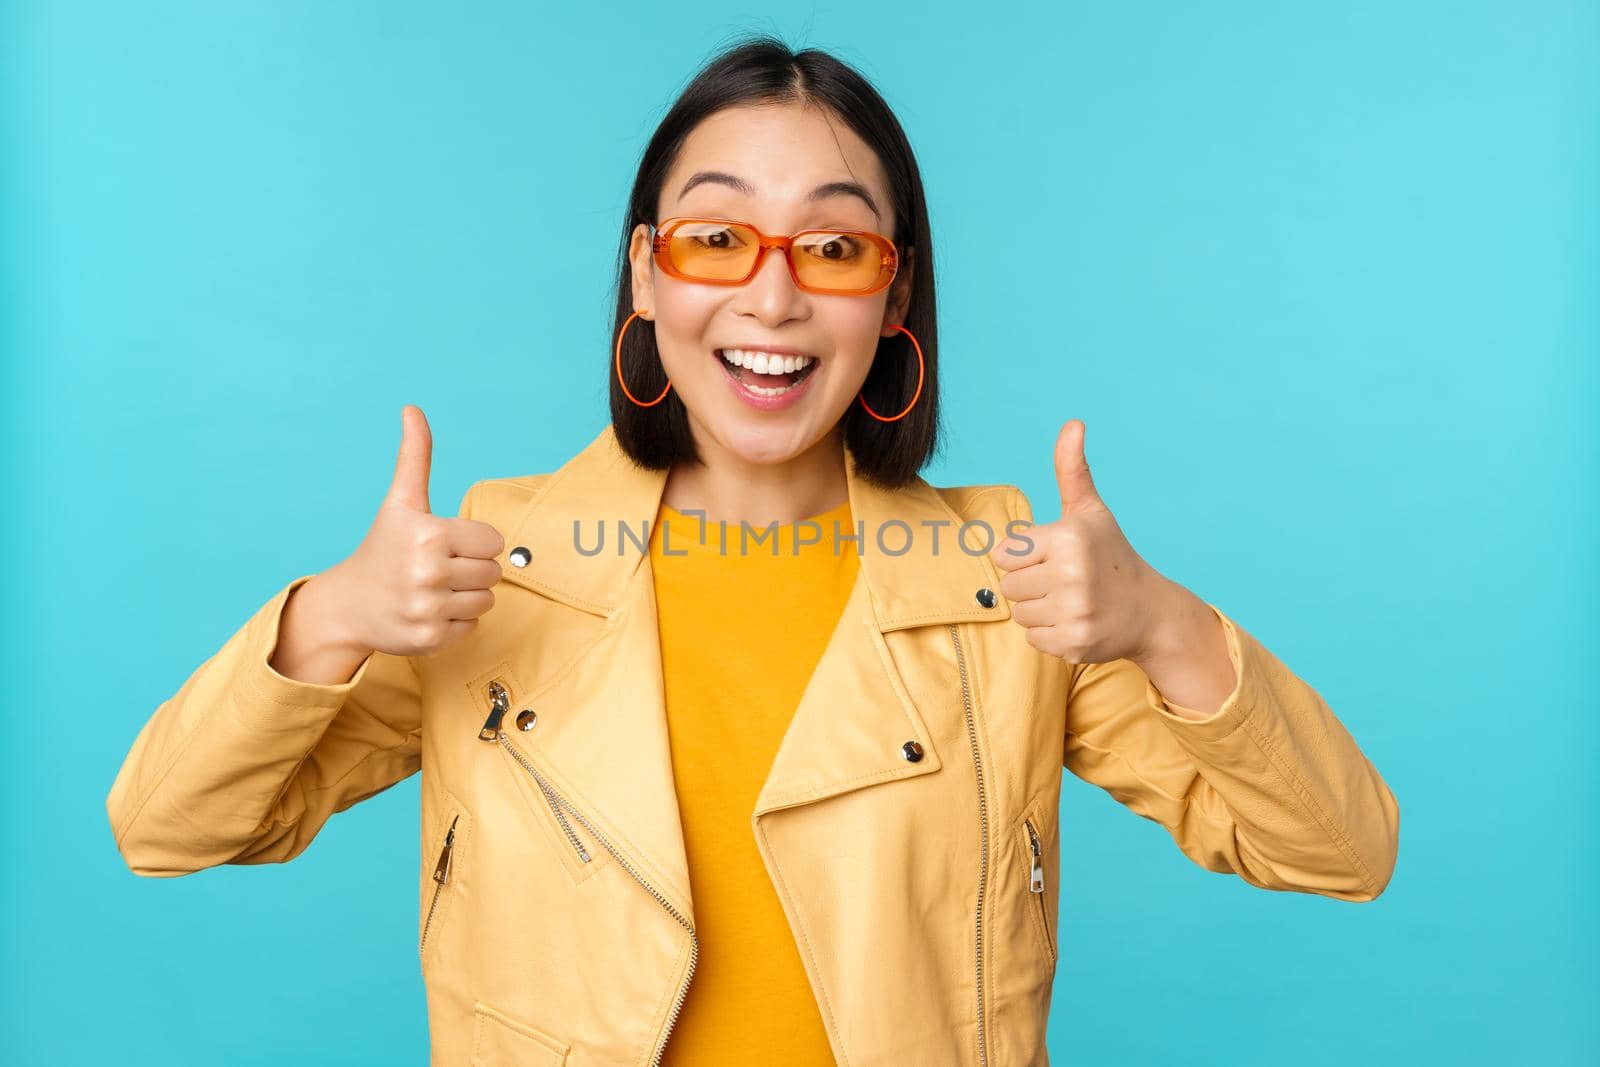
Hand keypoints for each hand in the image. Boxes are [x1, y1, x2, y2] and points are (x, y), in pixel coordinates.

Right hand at [318, 405, 505, 657]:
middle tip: (437, 569)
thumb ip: (414, 456)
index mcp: (428, 535)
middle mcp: (427, 573)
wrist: (348, 605)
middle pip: (493, 573)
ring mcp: (428, 609)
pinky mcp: (430, 639)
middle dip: (471, 570)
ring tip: (433, 590)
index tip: (445, 544)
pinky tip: (428, 612)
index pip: (493, 542)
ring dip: (466, 597)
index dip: (474, 543)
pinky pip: (472, 628)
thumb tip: (412, 409)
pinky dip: (455, 623)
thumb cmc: (383, 548)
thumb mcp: (401, 502)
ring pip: (486, 601)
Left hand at [989, 419, 1176, 664]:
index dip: (1024, 557)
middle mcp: (1071, 574)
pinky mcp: (1074, 643)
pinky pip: (1033, 640)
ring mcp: (1074, 611)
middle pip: (1008, 587)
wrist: (1150, 611)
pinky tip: (1076, 622)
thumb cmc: (1111, 555)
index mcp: (1068, 537)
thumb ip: (1072, 469)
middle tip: (1064, 582)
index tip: (1053, 557)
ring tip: (1071, 601)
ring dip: (1039, 611)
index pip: (1005, 554)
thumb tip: (1073, 423)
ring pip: (1019, 615)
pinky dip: (1050, 635)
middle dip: (1031, 585)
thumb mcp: (1091, 511)